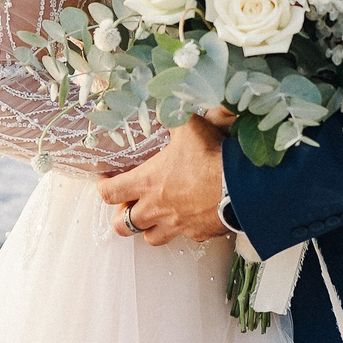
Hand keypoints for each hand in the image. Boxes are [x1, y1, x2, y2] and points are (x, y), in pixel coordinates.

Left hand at [96, 117, 230, 243]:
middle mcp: (156, 209)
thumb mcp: (188, 128)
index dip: (103, 188)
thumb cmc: (209, 158)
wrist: (240, 187)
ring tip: (153, 217)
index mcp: (147, 183)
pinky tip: (189, 217)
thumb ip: (173, 117)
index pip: (110, 193)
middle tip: (127, 204)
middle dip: (121, 217)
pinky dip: (183, 229)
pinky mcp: (197, 233)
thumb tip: (168, 104)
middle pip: (122, 225)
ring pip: (150, 238)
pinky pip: (184, 236)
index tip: (106, 181)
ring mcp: (176, 224)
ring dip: (147, 229)